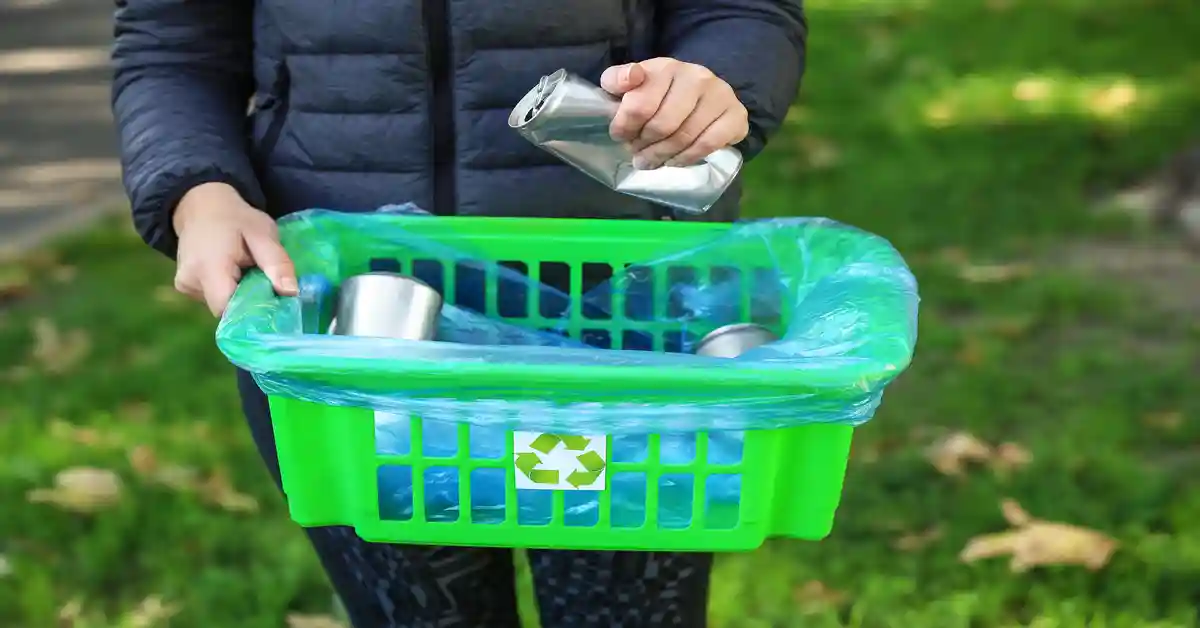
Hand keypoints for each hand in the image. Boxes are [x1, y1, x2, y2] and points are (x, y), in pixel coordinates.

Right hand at [172, 182, 296, 316]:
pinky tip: (233, 272)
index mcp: (208, 267)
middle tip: (265, 282)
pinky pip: (212, 298)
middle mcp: (190, 281)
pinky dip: (227, 290)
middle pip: (226, 309)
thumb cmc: (236, 218)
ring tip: (246, 271)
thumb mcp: (263, 233)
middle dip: (249, 301)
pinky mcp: (184, 287)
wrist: (201, 205)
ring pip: (220, 305)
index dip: (253, 311)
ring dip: (238, 295)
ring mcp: (184, 285)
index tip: (273, 302)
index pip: (229, 309)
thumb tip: (291, 293)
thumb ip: (277, 263)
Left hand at [601, 58, 748, 169]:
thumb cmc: (660, 91)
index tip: (620, 135)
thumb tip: (628, 79)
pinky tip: (675, 160)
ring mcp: (720, 94)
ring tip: (651, 161)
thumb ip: (617, 79)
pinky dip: (687, 158)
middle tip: (637, 153)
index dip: (625, 126)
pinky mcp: (736, 114)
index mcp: (666, 67)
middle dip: (644, 145)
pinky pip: (708, 144)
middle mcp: (696, 76)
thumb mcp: (633, 82)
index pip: (641, 104)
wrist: (703, 95)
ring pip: (684, 137)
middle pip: (663, 124)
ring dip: (662, 156)